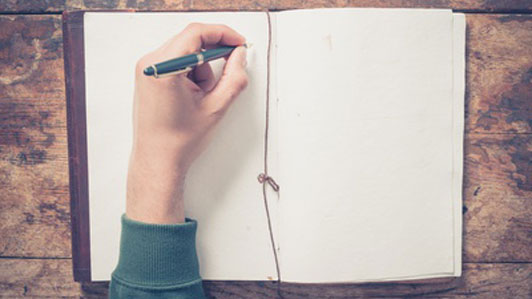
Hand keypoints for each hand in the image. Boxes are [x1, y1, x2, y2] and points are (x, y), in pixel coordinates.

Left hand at [126, 23, 247, 223]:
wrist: (157, 160)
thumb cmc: (178, 141)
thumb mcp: (216, 107)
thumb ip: (234, 77)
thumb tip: (239, 56)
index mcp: (162, 69)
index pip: (196, 34)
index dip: (222, 34)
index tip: (238, 43)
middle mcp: (150, 64)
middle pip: (190, 40)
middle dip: (214, 54)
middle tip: (231, 67)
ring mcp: (146, 69)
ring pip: (185, 51)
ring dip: (202, 68)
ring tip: (202, 97)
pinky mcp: (148, 75)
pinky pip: (177, 62)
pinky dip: (191, 73)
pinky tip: (193, 96)